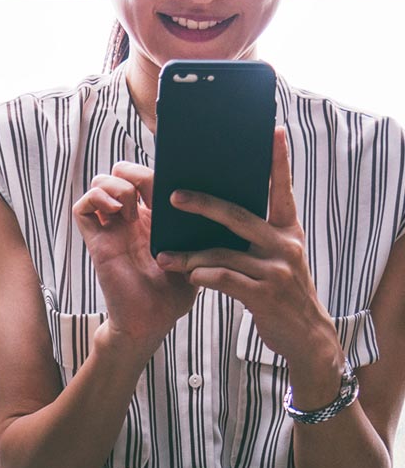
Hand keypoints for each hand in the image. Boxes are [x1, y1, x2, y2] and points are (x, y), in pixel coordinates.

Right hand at [73, 161, 195, 348]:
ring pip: (99, 183)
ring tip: (132, 209)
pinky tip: (117, 213)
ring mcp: (111, 228)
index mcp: (154, 216)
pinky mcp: (96, 241)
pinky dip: (96, 200)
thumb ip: (200, 225)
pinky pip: (82, 208)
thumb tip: (213, 194)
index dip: (152, 165)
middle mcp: (130, 218)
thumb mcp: (197, 250)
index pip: (145, 174)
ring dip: (117, 187)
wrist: (153, 321)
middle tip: (149, 190)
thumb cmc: (175, 292)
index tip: (170, 166)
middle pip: (119, 172)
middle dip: (133, 171)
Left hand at [155, 128, 344, 398]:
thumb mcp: (277, 259)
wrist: (305, 336)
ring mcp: (276, 269)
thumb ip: (255, 236)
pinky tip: (187, 277)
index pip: (282, 189)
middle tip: (172, 195)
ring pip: (222, 252)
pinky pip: (223, 279)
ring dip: (189, 255)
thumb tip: (216, 211)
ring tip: (163, 256)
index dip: (278, 161)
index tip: (273, 131)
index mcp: (288, 230)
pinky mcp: (264, 294)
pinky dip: (201, 276)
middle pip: (238, 215)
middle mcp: (285, 244)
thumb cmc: (280, 292)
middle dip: (203, 204)